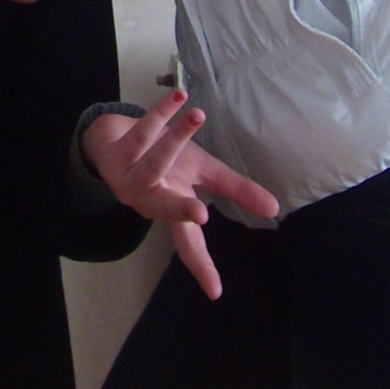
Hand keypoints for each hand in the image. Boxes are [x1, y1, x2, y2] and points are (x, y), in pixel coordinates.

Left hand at [83, 90, 281, 300]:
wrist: (114, 142)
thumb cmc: (165, 164)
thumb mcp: (201, 176)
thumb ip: (236, 192)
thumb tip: (275, 209)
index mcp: (169, 209)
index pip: (188, 244)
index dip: (201, 267)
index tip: (215, 292)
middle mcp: (148, 197)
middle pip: (164, 208)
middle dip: (180, 210)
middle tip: (201, 214)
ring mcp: (129, 173)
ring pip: (153, 159)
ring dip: (174, 138)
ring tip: (197, 117)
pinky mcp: (118, 149)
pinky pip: (143, 129)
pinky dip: (161, 111)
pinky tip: (179, 97)